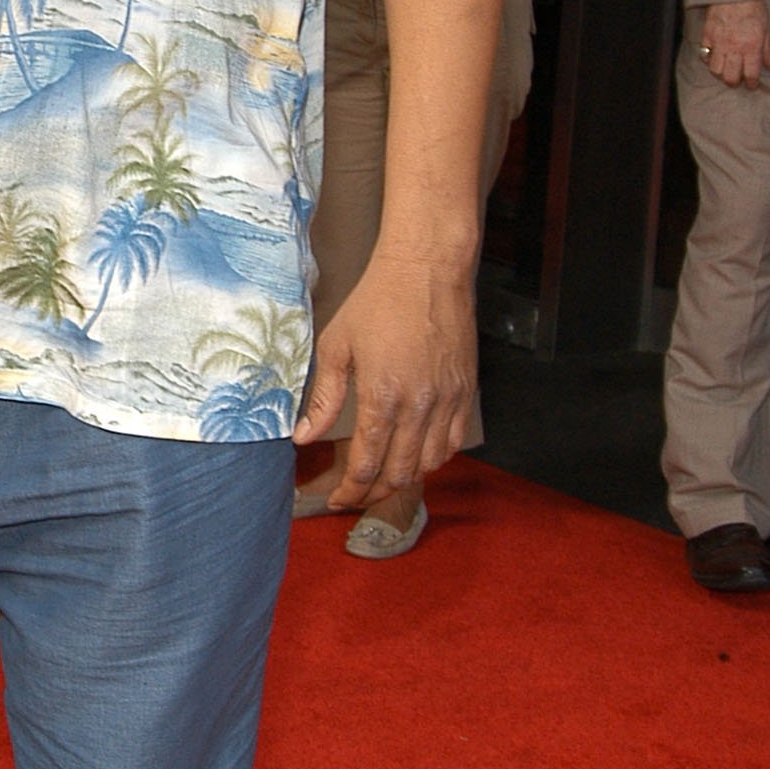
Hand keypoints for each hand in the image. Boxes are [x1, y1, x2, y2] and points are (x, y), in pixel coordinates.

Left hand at [294, 249, 475, 507]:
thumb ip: (323, 398)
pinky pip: (455, 442)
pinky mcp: (467, 391)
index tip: (335, 499)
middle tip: (354, 493)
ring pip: (430, 463)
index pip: (366, 464)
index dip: (349, 490)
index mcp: (383, 397)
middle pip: (399, 473)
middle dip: (373, 492)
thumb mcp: (336, 346)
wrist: (427, 269)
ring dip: (404, 478)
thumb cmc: (377, 301)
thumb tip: (302, 436)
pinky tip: (417, 455)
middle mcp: (420, 405)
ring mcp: (448, 400)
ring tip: (382, 477)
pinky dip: (435, 458)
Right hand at [696, 0, 769, 88]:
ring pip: (715, 70)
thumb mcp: (766, 29)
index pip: (750, 74)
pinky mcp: (707, 36)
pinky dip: (709, 59)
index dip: (752, 83)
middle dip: (734, 82)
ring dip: (721, 73)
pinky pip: (704, 55)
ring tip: (725, 69)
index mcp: (751, 47)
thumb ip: (766, 50)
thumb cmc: (753, 8)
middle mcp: (734, 48)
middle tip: (737, 80)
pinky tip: (715, 56)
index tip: (752, 84)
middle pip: (730, 77)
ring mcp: (718, 43)